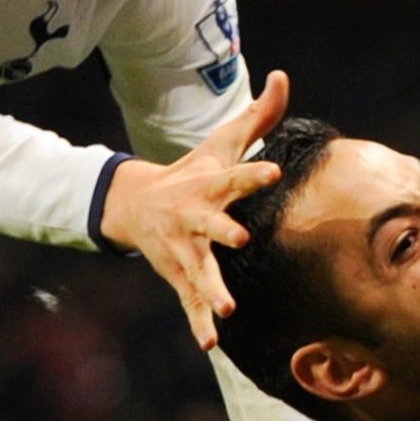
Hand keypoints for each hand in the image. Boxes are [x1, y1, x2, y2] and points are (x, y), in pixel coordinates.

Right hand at [100, 70, 290, 349]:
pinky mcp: (179, 275)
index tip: (274, 171)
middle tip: (241, 240)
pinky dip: (199, 323)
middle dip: (223, 233)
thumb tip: (283, 76)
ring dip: (212, 289)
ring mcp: (185, 249)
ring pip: (199, 271)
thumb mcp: (221, 143)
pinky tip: (210, 344)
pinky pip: (190, 302)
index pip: (236, 176)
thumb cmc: (193, 172)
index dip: (254, 173)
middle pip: (211, 226)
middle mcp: (195, 219)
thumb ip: (258, 116)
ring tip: (227, 308)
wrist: (136, 204)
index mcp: (210, 186)